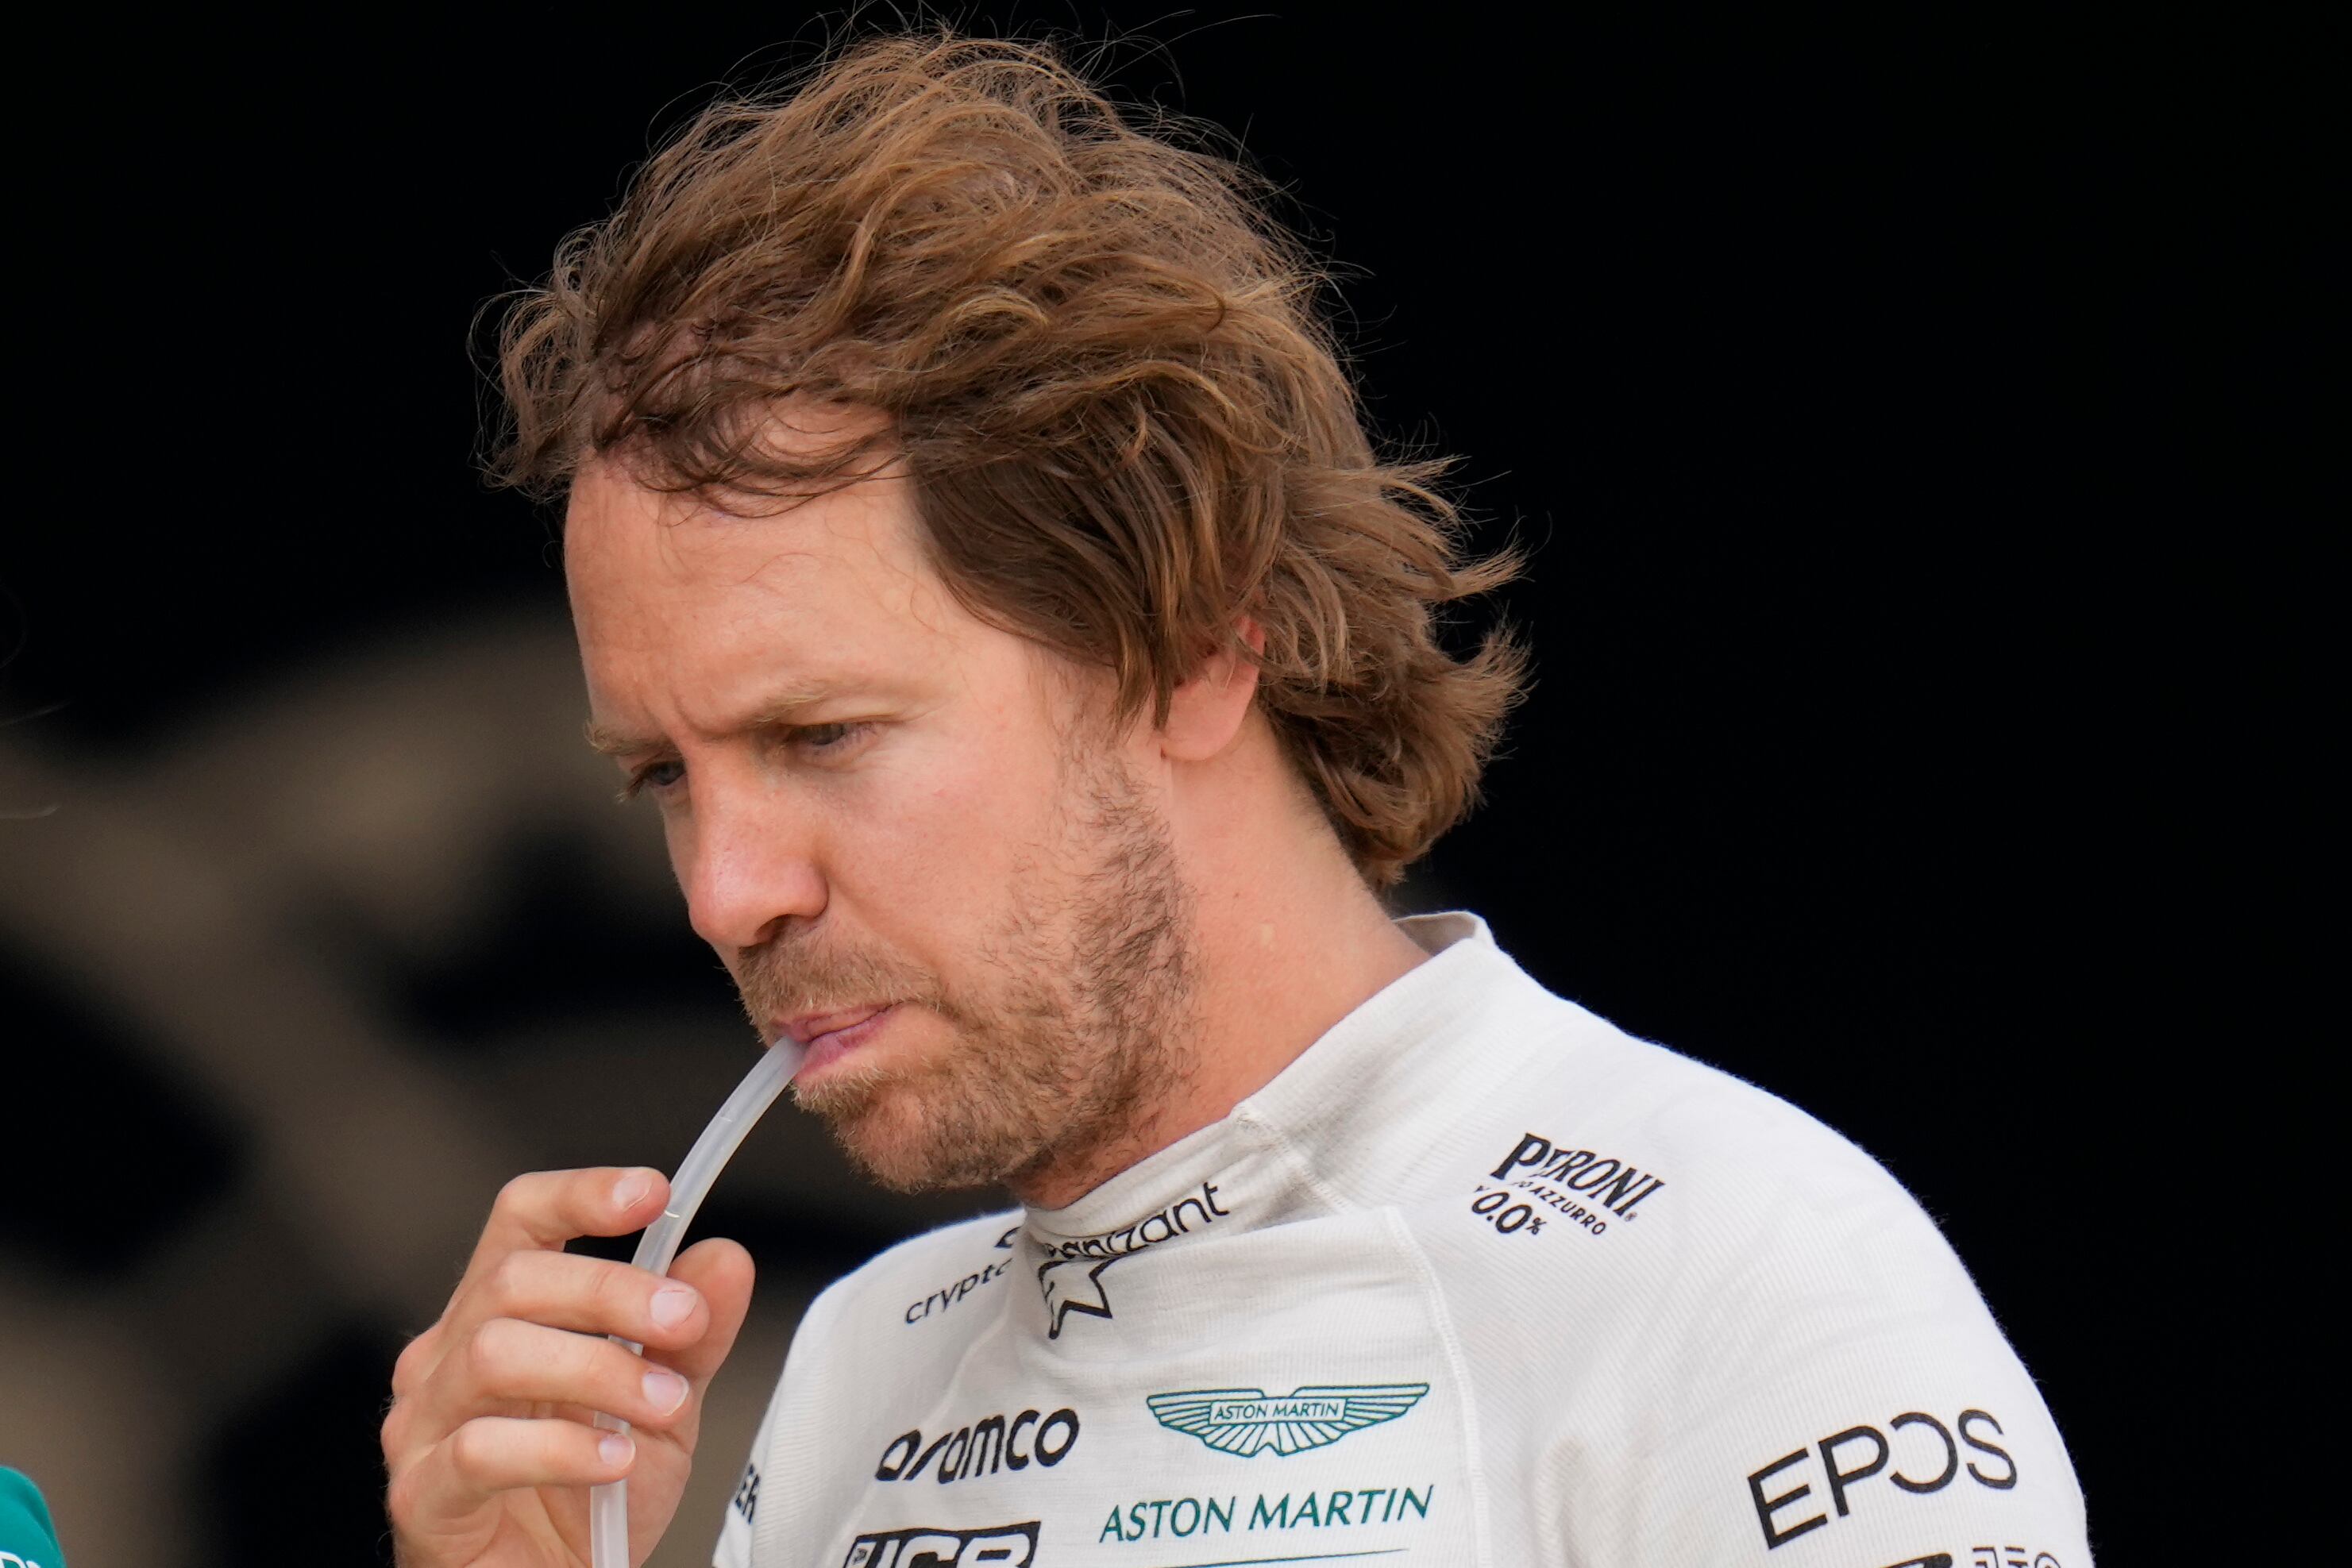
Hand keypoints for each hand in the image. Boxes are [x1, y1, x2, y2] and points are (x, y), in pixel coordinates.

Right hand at [383, 1168, 755, 1566]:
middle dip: (612, 1292)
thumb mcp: (663, 1405)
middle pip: (513, 1279)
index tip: (653, 1193)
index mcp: (497, 1314)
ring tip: (663, 1405)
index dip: (580, 1194)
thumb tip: (725, 1259)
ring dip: (596, 1371)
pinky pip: (480, 1451)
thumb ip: (692, 1335)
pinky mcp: (422, 1496)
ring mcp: (424, 1426)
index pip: (519, 1220)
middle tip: (686, 1322)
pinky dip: (561, 1448)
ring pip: (493, 1354)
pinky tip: (616, 1460)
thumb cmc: (591, 1495)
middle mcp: (447, 1356)